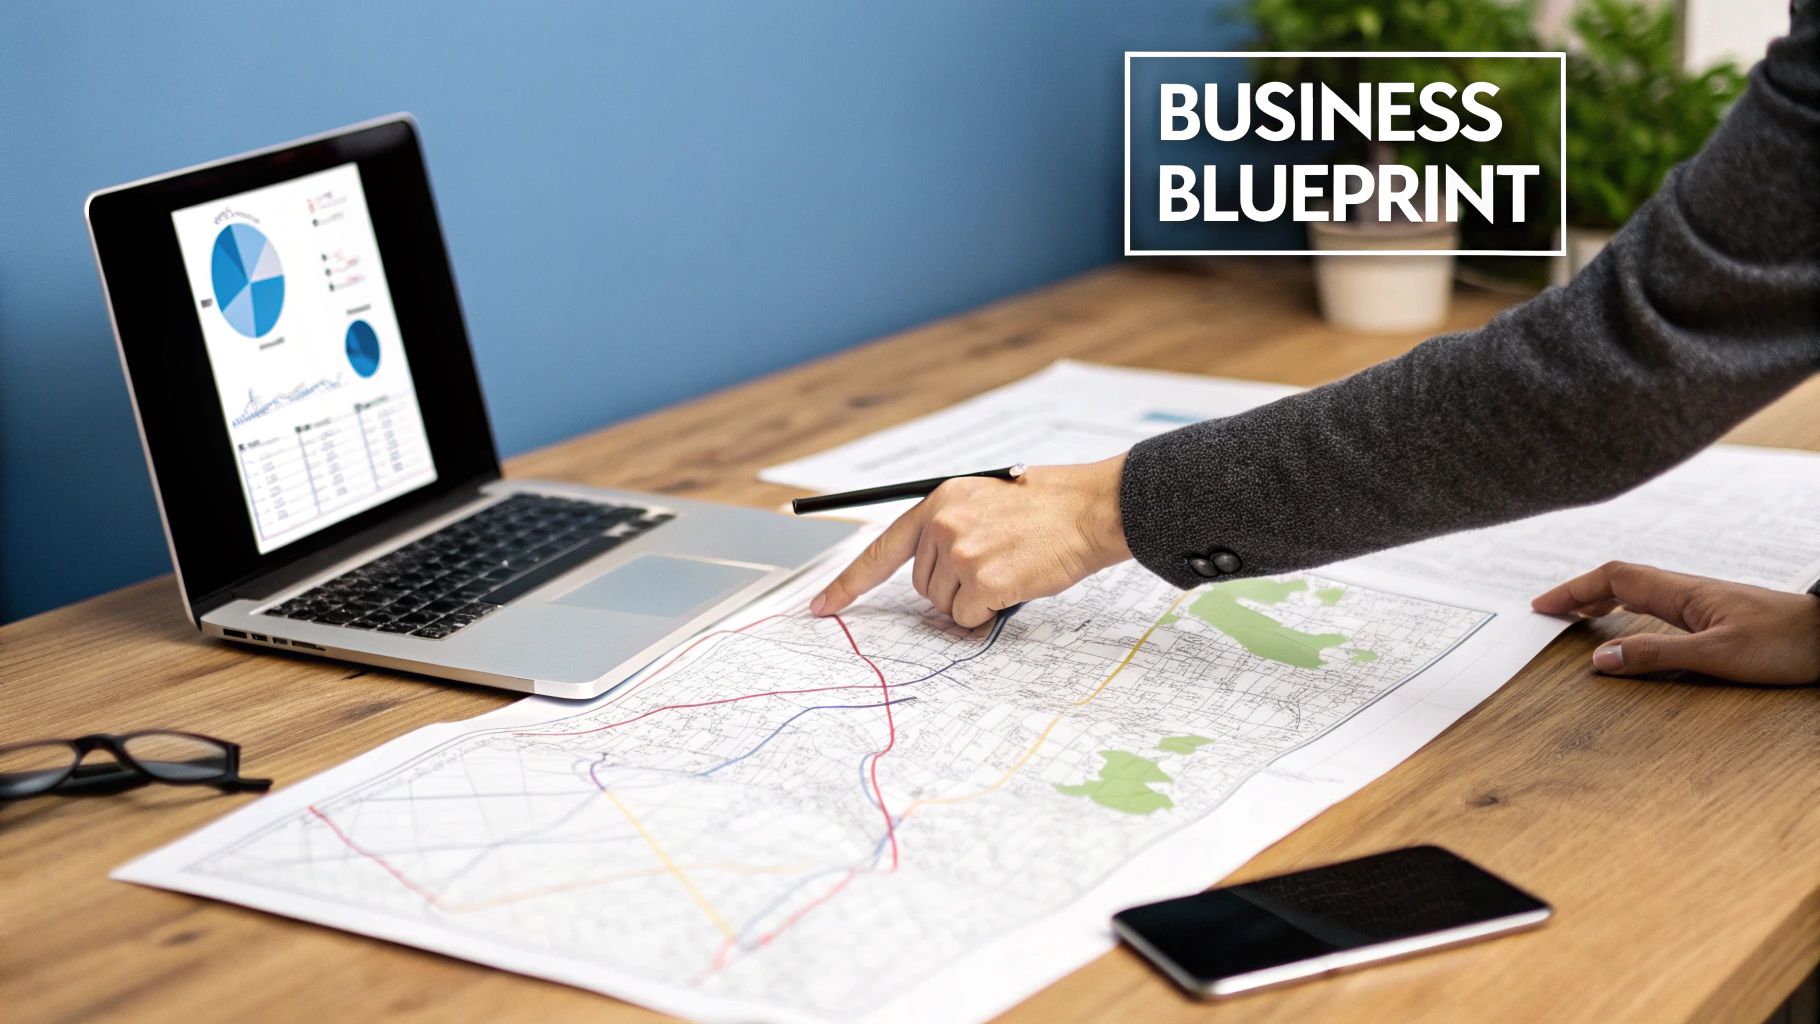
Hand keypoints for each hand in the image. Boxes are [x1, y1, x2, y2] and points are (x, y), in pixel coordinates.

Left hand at [810, 455, 1132, 627]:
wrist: (1087, 510)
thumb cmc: (1043, 511)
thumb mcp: (984, 501)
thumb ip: (948, 529)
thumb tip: (929, 575)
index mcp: (938, 501)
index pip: (880, 548)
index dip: (848, 582)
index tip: (820, 606)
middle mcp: (942, 525)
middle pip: (923, 584)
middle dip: (953, 586)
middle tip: (993, 563)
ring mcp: (961, 553)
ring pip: (945, 605)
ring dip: (973, 599)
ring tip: (1008, 568)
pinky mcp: (983, 580)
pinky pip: (969, 617)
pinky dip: (990, 612)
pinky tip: (1014, 584)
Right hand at [1531, 561, 1819, 685]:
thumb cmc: (1786, 643)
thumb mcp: (1718, 656)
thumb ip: (1657, 655)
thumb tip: (1600, 660)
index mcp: (1681, 593)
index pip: (1613, 579)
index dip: (1572, 589)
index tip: (1542, 607)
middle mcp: (1687, 591)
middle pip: (1620, 579)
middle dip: (1579, 592)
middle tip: (1550, 612)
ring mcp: (1701, 602)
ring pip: (1638, 590)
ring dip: (1602, 599)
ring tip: (1578, 617)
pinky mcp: (1714, 615)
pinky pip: (1656, 604)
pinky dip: (1628, 610)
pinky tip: (1629, 625)